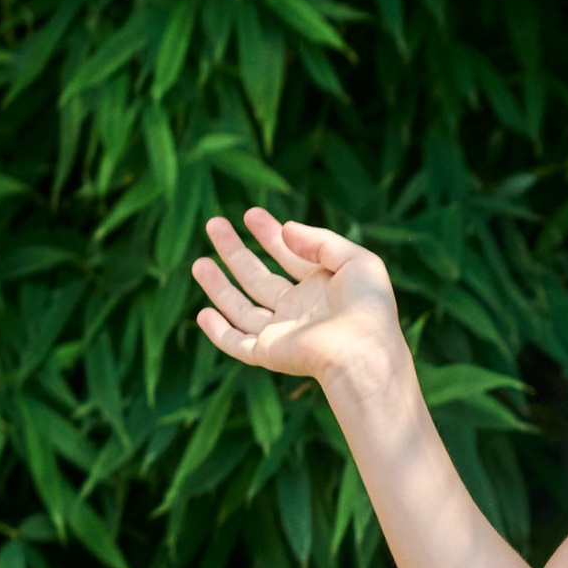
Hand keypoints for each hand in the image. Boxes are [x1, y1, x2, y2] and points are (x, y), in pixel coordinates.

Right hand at [191, 207, 402, 390]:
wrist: (363, 351)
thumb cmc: (368, 307)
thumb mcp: (356, 260)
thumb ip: (320, 241)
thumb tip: (286, 229)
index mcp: (322, 288)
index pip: (289, 257)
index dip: (269, 235)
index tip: (250, 214)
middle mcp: (300, 310)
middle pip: (258, 278)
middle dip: (235, 252)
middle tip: (214, 224)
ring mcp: (282, 333)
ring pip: (241, 309)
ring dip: (219, 286)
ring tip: (199, 262)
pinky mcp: (269, 353)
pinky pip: (236, 343)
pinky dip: (218, 332)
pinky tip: (203, 313)